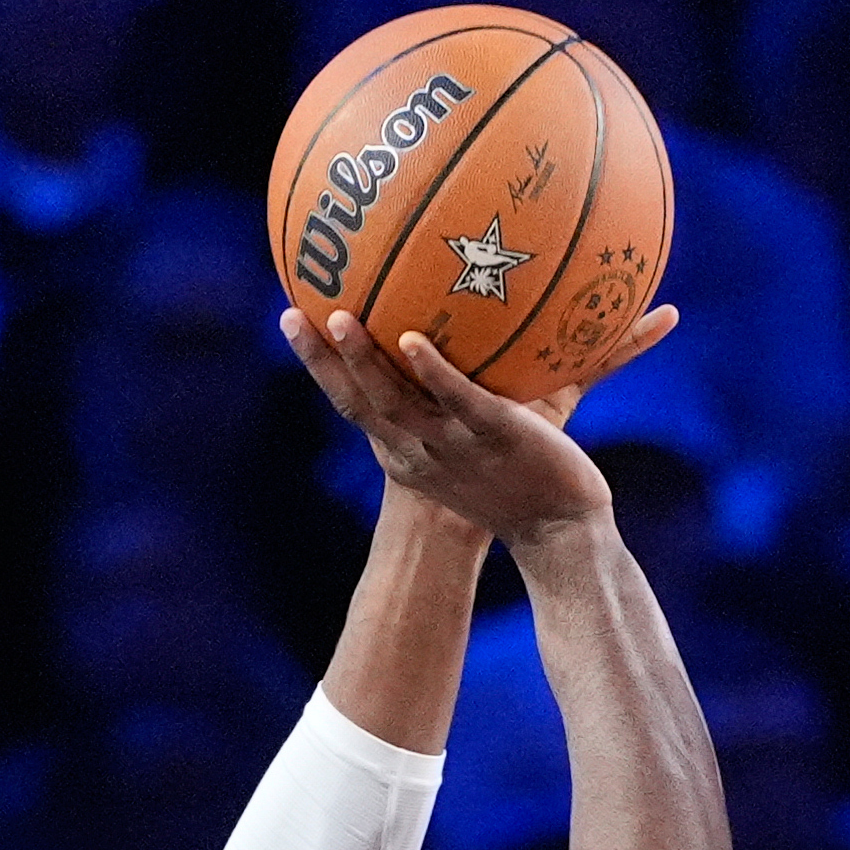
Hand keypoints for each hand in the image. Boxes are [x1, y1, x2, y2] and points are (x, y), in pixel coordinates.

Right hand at [280, 304, 676, 540]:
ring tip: (338, 318)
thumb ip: (463, 395)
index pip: (355, 407)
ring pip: (393, 404)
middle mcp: (419, 452)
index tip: (294, 325)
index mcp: (408, 453)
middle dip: (318, 362)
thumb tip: (476, 333)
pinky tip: (412, 341)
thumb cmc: (524, 484)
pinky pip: (456, 402)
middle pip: (355, 403)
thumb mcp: (474, 446)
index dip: (321, 370)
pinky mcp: (493, 437)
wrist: (559, 533)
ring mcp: (453, 447)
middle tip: (290, 317)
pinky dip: (431, 372)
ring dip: (362, 360)